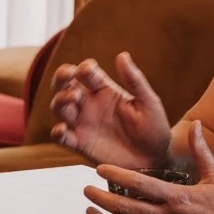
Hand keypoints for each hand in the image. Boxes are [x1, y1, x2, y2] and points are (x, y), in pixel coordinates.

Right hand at [50, 52, 172, 169]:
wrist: (156, 159)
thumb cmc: (154, 127)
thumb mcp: (148, 101)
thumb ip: (134, 79)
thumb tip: (122, 55)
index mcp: (105, 91)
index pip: (87, 73)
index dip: (84, 68)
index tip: (87, 69)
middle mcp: (90, 105)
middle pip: (65, 86)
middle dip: (61, 77)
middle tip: (67, 75)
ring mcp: (84, 124)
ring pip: (60, 108)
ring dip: (60, 100)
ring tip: (73, 97)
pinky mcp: (82, 144)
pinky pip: (63, 138)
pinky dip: (57, 133)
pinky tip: (62, 129)